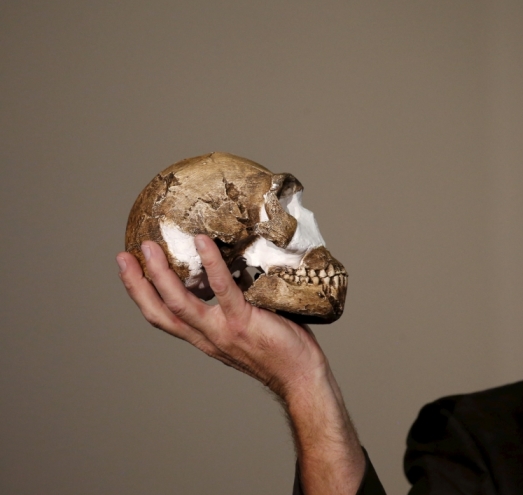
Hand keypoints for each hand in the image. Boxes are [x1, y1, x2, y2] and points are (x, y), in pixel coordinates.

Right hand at [117, 235, 325, 396]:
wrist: (300, 377)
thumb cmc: (280, 350)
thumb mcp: (246, 327)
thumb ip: (233, 305)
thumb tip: (235, 269)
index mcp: (204, 338)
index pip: (163, 318)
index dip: (142, 295)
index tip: (130, 270)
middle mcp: (206, 337)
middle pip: (159, 312)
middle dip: (137, 284)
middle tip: (125, 255)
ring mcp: (222, 331)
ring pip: (179, 303)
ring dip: (160, 274)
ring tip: (150, 246)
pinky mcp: (242, 322)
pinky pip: (222, 289)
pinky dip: (211, 264)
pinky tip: (203, 243)